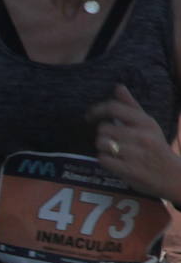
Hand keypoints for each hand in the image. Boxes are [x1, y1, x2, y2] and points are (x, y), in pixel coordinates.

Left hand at [86, 84, 177, 199]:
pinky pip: (103, 160)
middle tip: (112, 140)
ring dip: (103, 148)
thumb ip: (131, 106)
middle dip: (103, 134)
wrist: (172, 175)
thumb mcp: (148, 124)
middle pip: (103, 128)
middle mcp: (141, 136)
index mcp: (146, 122)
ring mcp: (135, 154)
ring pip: (101, 143)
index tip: (90, 116)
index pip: (114, 108)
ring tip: (114, 151)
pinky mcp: (129, 170)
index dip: (97, 110)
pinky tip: (116, 161)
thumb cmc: (155, 146)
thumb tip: (118, 87)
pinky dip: (105, 160)